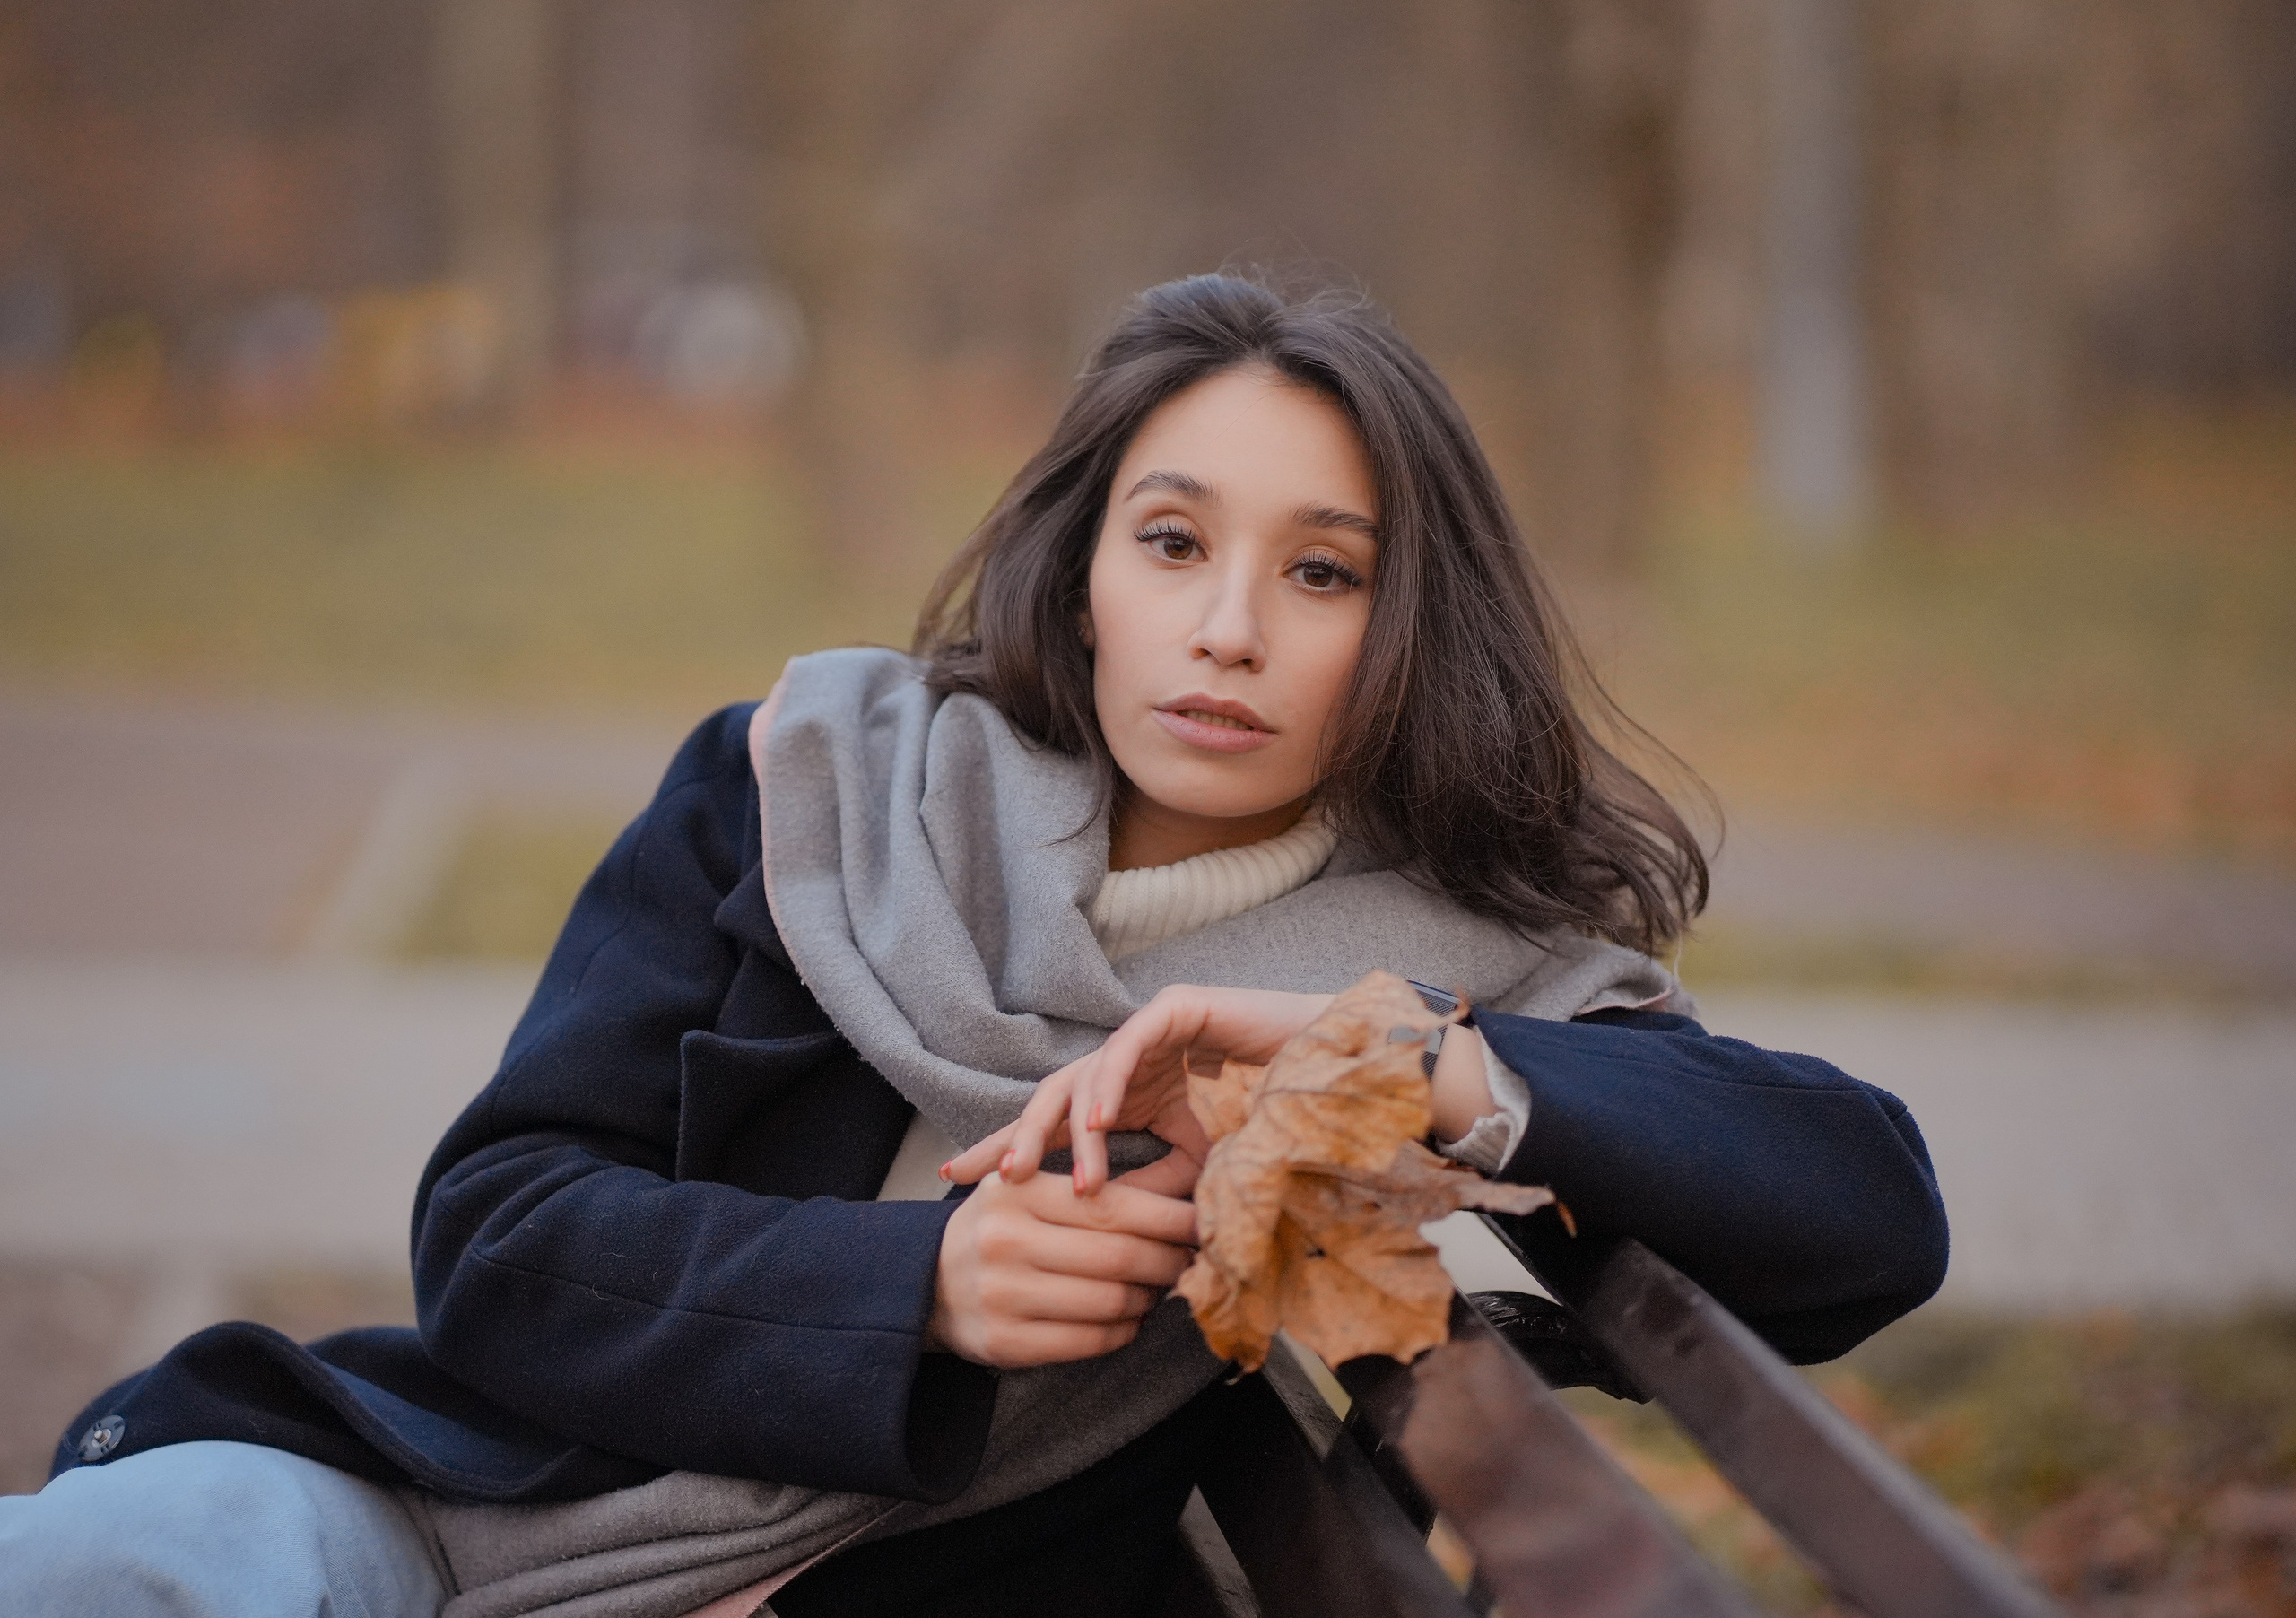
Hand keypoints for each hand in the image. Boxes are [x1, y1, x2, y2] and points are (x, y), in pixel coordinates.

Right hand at [927, 1160, 1199, 1367]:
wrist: (923, 1280)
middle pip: (1120, 1256)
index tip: (1203, 1221)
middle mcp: (1007, 1241)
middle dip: (1169, 1260)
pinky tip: (1128, 1319)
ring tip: (1156, 1288)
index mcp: (1018, 1191)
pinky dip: (1122, 1332)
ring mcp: (1003, 1296)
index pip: (1114, 1205)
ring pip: (1111, 1302)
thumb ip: (1088, 1188)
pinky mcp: (1005, 1343)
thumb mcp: (1027, 1189)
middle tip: (1190, 1260)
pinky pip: (1089, 1341)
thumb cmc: (997, 1227)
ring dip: (1148, 1298)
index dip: (1169, 1217)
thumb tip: (1177, 1207)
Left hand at [944, 985, 1334, 1195]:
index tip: (962, 1180)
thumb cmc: (1269, 1114)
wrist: (1329, 1069)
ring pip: (1083, 1077)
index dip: (1010, 1149)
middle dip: (1014, 1139)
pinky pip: (1128, 1047)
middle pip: (1053, 1099)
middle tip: (986, 1179)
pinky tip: (1096, 1122)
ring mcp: (1146, 1032)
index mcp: (1126, 1093)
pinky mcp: (1174, 1009)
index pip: (1058, 1126)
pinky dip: (1109, 1083)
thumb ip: (1160, 1188)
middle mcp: (1126, 1061)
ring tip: (1054, 1178)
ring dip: (1068, 1133)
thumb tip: (1125, 1234)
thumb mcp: (1201, 1164)